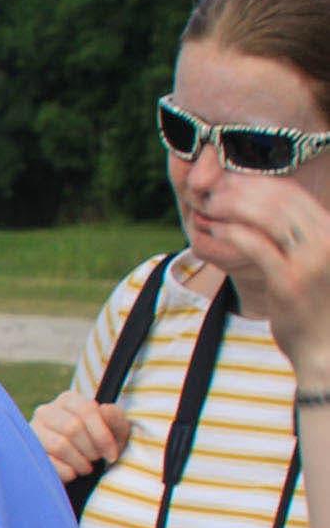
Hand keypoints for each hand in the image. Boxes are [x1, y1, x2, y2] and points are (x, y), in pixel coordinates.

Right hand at [31, 387, 132, 481]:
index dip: (102, 435)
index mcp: (68, 400)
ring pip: (59, 445)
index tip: (112, 455)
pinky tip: (72, 472)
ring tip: (86, 467)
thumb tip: (104, 410)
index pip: (87, 410)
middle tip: (96, 459)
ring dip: (80, 462)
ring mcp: (32, 431)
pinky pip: (49, 463)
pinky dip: (67, 472)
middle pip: (72, 428)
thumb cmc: (99, 443)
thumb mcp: (115, 430)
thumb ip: (114, 417)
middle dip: (91, 449)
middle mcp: (46, 411)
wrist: (79, 464)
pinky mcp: (27, 452)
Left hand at [199, 178, 329, 375]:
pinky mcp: (288, 281)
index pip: (294, 194)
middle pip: (280, 200)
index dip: (258, 183)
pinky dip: (231, 232)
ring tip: (209, 204)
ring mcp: (311, 260)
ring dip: (233, 206)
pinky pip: (255, 245)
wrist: (325, 347)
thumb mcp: (316, 261)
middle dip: (242, 190)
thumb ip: (300, 235)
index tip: (231, 180)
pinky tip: (214, 229)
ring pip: (267, 217)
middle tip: (212, 187)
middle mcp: (327, 240)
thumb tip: (267, 209)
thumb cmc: (317, 303)